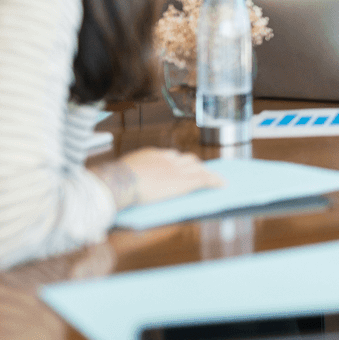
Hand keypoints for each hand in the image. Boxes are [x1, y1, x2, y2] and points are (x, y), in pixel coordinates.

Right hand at [92, 148, 224, 209]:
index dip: (178, 161)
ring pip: (198, 167)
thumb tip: (125, 185)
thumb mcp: (122, 174)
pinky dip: (214, 181)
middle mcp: (167, 159)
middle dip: (195, 165)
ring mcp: (177, 169)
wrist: (121, 182)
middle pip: (187, 159)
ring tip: (213, 178)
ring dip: (206, 172)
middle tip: (200, 171)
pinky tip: (222, 185)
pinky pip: (204, 179)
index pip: (170, 155)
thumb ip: (129, 177)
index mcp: (152, 154)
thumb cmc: (115, 181)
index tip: (180, 165)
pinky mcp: (184, 182)